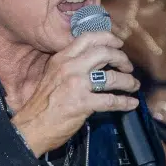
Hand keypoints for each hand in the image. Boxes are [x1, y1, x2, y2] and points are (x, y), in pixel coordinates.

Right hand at [10, 32, 139, 155]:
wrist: (31, 127)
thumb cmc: (41, 105)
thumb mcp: (52, 75)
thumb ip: (70, 66)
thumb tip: (93, 64)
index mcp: (62, 58)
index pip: (88, 38)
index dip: (108, 38)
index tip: (118, 44)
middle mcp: (70, 67)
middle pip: (104, 53)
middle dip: (122, 59)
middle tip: (128, 67)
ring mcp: (77, 85)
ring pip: (112, 77)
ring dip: (128, 81)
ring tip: (134, 85)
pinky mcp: (83, 103)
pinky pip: (111, 100)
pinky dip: (125, 102)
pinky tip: (131, 103)